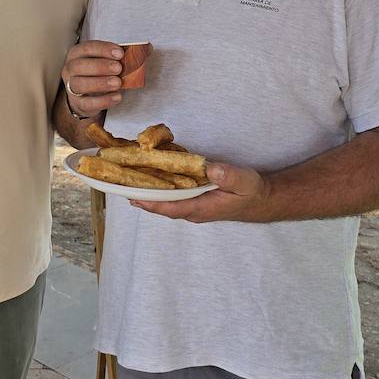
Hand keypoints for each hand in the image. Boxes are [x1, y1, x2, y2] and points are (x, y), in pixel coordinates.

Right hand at [62, 40, 124, 117]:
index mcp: (77, 54)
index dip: (103, 49)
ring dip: (101, 83)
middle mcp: (70, 69)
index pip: (87, 48)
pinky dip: (103, 100)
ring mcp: (71, 87)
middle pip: (79, 66)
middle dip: (100, 66)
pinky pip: (87, 103)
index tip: (119, 53)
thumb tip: (140, 50)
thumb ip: (119, 56)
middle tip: (118, 68)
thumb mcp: (106, 60)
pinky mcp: (78, 103)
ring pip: (80, 84)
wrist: (88, 96)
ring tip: (118, 83)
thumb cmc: (97, 73)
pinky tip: (117, 97)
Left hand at [131, 163, 273, 222]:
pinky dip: (158, 186)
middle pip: (160, 205)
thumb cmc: (251, 192)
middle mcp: (192, 210)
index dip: (149, 202)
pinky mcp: (193, 199)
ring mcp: (192, 206)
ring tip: (126, 178)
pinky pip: (171, 195)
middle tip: (118, 183)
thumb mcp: (244, 181)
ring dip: (147, 191)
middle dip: (140, 195)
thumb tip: (210, 168)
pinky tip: (149, 175)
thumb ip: (228, 175)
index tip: (130, 195)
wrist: (260, 200)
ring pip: (164, 200)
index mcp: (200, 208)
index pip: (168, 207)